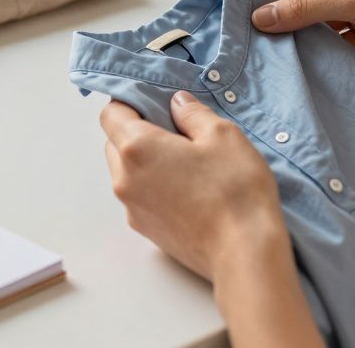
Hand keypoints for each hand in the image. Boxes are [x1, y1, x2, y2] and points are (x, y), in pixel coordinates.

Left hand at [99, 91, 286, 280]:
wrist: (243, 253)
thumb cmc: (235, 191)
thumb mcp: (223, 135)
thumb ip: (193, 113)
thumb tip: (177, 103)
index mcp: (137, 148)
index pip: (111, 113)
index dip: (130, 102)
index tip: (154, 102)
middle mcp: (124, 178)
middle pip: (114, 142)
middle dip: (137, 131)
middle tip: (175, 131)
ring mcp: (132, 208)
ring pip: (125, 172)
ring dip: (144, 161)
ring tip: (185, 163)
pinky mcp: (145, 230)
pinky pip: (139, 197)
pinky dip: (152, 186)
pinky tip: (187, 190)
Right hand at [252, 0, 354, 74]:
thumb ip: (305, 9)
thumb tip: (260, 17)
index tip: (242, 9)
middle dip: (279, 14)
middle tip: (251, 37)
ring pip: (314, 21)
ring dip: (298, 36)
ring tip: (270, 54)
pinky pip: (332, 42)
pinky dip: (318, 52)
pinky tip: (301, 64)